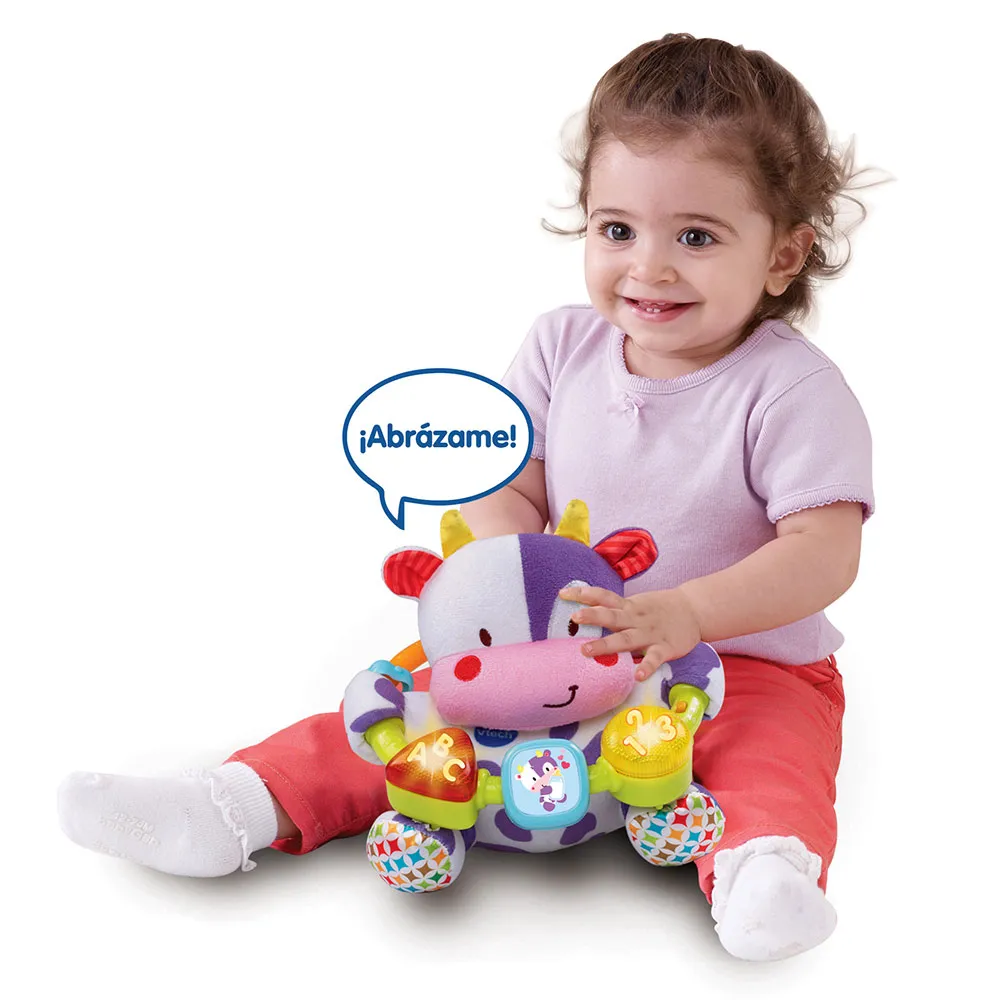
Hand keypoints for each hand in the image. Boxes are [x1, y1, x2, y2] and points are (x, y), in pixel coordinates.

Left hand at [559, 586, 701, 680]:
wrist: (695, 610)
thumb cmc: (659, 611)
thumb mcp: (636, 605)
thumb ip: (616, 611)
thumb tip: (586, 614)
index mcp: (629, 607)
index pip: (603, 597)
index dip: (584, 594)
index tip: (562, 593)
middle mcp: (636, 619)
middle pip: (611, 616)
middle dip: (593, 616)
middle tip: (574, 617)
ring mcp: (650, 633)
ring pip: (626, 638)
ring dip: (606, 644)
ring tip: (586, 650)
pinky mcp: (665, 648)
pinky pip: (654, 658)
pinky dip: (646, 666)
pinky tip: (637, 676)